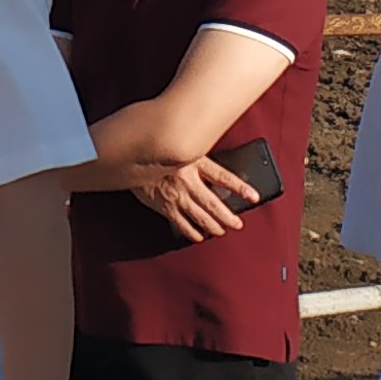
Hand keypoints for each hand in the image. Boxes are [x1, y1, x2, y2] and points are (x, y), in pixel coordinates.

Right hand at [125, 154, 262, 242]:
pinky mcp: (163, 206)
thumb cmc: (155, 147)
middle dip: (228, 217)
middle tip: (238, 224)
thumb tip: (212, 147)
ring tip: (222, 231)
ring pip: (199, 216)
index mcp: (193, 163)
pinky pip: (180, 223)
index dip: (240, 187)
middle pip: (213, 204)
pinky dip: (190, 231)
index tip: (254, 196)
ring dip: (212, 226)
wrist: (127, 157)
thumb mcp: (180, 143)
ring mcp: (175, 196)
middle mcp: (187, 182)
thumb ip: (196, 148)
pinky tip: (198, 236)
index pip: (223, 177)